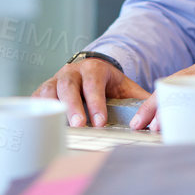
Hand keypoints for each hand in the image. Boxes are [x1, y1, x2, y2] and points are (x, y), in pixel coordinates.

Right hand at [35, 57, 150, 127]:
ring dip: (52, 107)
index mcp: (94, 68)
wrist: (91, 69)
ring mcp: (56, 79)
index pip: (93, 83)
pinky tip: (38, 121)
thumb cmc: (109, 83)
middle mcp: (73, 71)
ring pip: (49, 90)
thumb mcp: (126, 87)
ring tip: (55, 126)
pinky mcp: (45, 89)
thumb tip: (158, 117)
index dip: (95, 102)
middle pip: (68, 86)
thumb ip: (140, 100)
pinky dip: (37, 108)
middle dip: (72, 106)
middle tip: (79, 125)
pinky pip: (38, 97)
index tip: (100, 121)